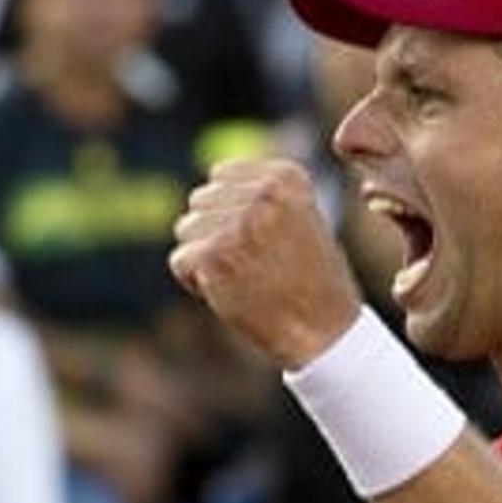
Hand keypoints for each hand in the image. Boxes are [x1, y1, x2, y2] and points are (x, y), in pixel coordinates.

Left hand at [169, 159, 360, 368]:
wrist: (322, 328)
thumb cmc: (308, 275)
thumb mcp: (297, 215)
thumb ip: (258, 193)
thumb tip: (213, 175)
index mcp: (285, 177)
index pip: (221, 174)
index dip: (231, 210)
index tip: (262, 238)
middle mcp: (261, 194)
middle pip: (200, 200)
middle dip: (215, 231)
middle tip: (251, 262)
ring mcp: (236, 224)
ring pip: (186, 229)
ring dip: (205, 256)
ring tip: (243, 275)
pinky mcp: (212, 256)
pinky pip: (180, 260)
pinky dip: (196, 282)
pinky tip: (230, 291)